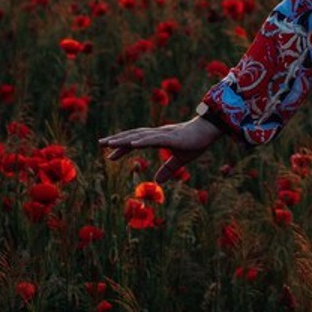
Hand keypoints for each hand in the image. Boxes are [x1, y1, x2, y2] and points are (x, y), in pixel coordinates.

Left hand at [98, 116, 223, 184]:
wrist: (210, 129)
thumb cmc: (196, 141)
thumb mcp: (180, 159)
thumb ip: (168, 169)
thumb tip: (157, 181)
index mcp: (158, 138)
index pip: (136, 141)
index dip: (123, 146)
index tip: (109, 153)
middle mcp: (158, 133)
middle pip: (133, 136)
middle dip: (117, 140)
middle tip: (100, 143)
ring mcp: (163, 134)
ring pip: (140, 136)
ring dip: (124, 139)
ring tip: (110, 143)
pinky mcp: (171, 136)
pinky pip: (153, 139)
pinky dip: (141, 140)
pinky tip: (132, 143)